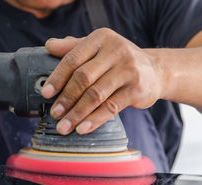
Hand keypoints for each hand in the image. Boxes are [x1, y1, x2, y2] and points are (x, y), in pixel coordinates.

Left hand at [44, 29, 162, 134]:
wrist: (156, 71)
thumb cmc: (118, 61)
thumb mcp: (97, 48)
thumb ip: (73, 47)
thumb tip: (48, 46)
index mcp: (101, 38)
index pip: (73, 59)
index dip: (57, 78)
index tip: (46, 94)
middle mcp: (116, 50)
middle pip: (83, 78)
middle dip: (66, 99)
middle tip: (54, 114)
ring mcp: (128, 70)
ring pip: (95, 95)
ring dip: (77, 113)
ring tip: (64, 126)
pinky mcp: (137, 89)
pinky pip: (111, 108)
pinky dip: (94, 120)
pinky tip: (82, 128)